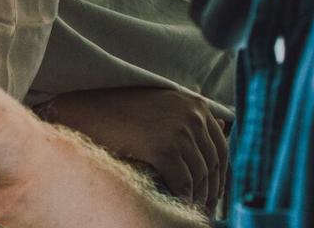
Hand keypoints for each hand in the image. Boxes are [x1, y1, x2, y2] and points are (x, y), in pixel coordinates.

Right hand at [37, 87, 228, 211]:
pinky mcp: (164, 149)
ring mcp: (180, 132)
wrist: (89, 109)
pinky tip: (178, 203)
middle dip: (211, 188)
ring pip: (199, 176)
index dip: (220, 174)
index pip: (221, 147)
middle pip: (213, 164)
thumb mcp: (163, 105)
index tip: (215, 190)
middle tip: (205, 206)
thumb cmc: (122, 109)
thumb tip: (224, 126)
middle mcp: (193, 116)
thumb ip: (188, 116)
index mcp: (196, 105)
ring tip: (192, 207)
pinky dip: (183, 197)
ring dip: (198, 196)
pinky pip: (183, 182)